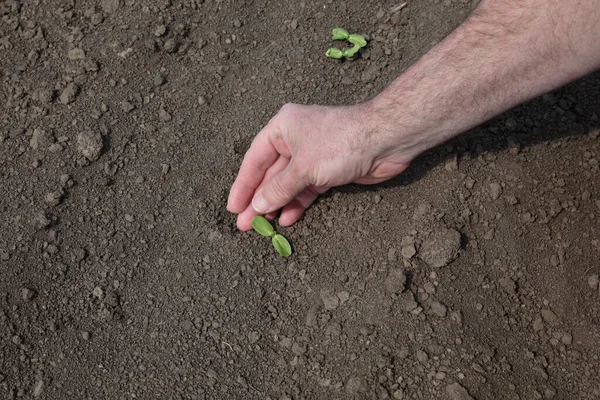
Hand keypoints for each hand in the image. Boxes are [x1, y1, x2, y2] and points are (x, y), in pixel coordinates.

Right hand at [227, 102, 411, 230]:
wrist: (385, 140)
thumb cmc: (341, 143)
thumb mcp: (304, 168)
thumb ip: (278, 188)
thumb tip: (257, 205)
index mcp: (282, 128)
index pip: (255, 160)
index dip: (242, 185)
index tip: (234, 207)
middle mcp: (295, 139)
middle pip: (270, 174)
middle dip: (259, 200)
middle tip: (246, 225)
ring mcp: (312, 156)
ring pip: (288, 184)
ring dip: (277, 205)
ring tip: (264, 227)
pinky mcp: (328, 170)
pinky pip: (306, 189)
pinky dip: (297, 203)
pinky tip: (287, 219)